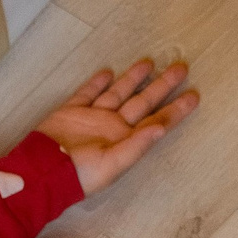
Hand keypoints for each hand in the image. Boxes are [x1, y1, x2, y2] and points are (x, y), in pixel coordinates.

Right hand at [35, 58, 198, 196]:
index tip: (195, 96)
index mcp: (126, 140)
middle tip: (181, 68)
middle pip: (143, 101)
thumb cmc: (79, 175)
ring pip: (119, 93)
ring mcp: (93, 117)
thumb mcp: (112, 165)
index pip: (157, 121)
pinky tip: (108, 72)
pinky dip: (97, 83)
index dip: (176, 110)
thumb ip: (137, 145)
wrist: (42, 170)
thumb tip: (162, 128)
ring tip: (150, 62)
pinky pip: (87, 93)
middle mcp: (113, 126)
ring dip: (133, 78)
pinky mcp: (72, 111)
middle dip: (162, 86)